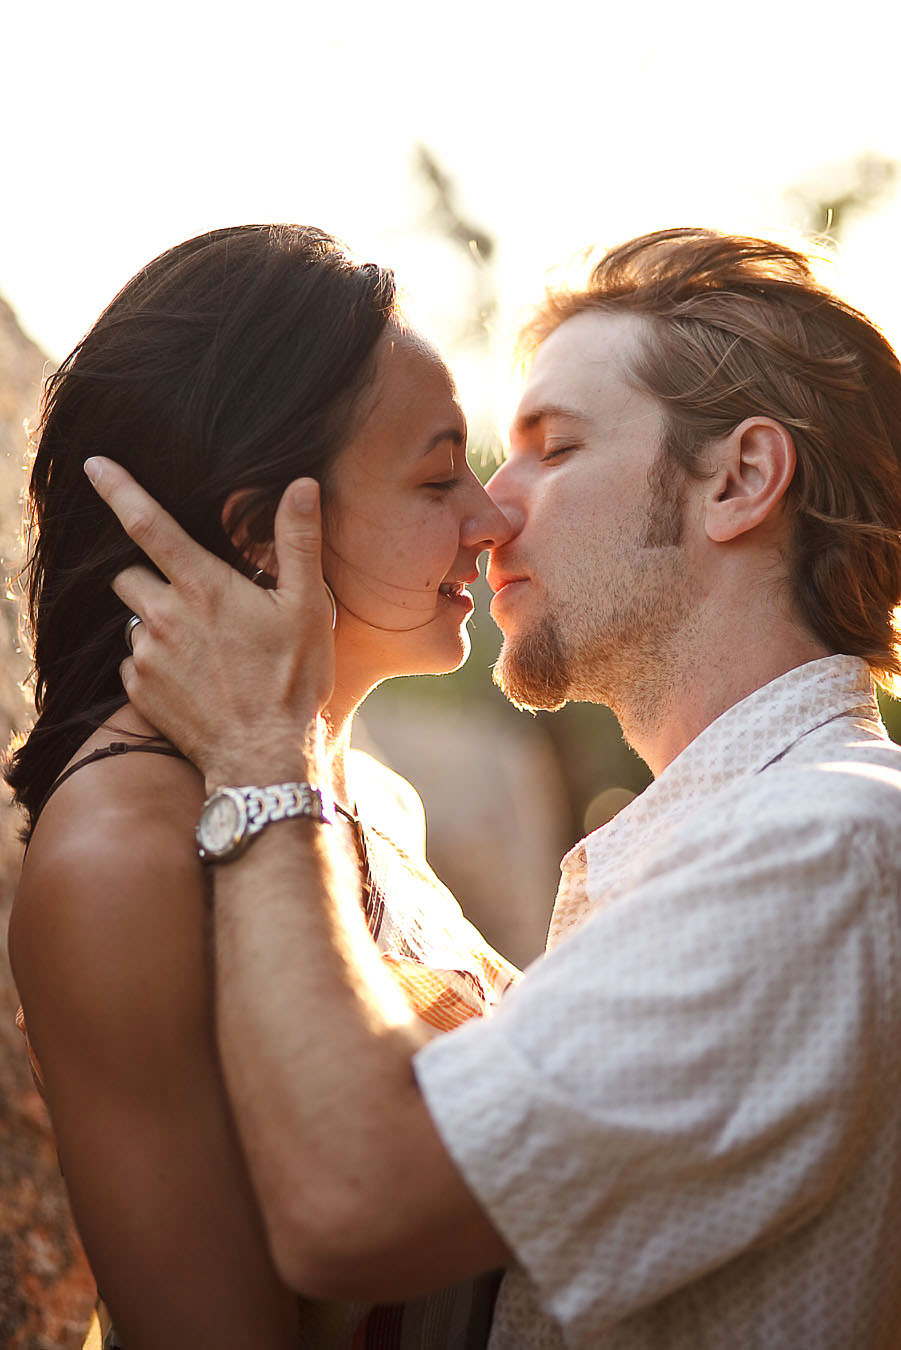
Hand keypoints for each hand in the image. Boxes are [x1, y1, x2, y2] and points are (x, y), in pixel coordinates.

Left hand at [84, 458, 335, 783]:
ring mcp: (146, 656)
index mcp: (202, 586)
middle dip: (151, 575)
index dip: (117, 488)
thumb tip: (300, 484)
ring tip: (203, 646)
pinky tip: (194, 678)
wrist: (264, 757)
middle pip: (128, 574)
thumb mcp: (306, 606)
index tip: (93, 464)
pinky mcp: (139, 692)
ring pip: (133, 620)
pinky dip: (156, 662)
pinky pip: (135, 662)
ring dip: (157, 621)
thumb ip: (297, 541)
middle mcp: (163, 616)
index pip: (146, 523)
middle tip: (196, 598)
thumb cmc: (293, 680)